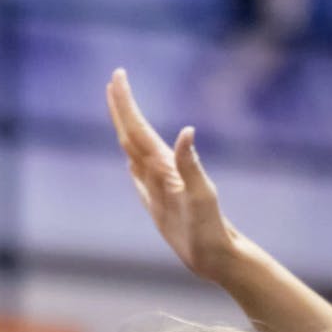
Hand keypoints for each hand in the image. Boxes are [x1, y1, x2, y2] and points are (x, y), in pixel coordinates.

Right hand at [107, 69, 242, 281]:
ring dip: (124, 127)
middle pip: (134, 133)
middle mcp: (161, 170)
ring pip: (134, 149)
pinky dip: (129, 159)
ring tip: (117, 109)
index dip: (126, 104)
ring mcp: (159, 185)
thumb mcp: (201, 197)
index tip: (117, 76)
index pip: (139, 128)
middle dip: (123, 107)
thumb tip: (186, 131)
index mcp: (165, 165)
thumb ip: (191, 164)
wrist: (218, 255)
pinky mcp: (158, 200)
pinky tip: (129, 157)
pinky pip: (138, 174)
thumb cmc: (210, 229)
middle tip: (114, 80)